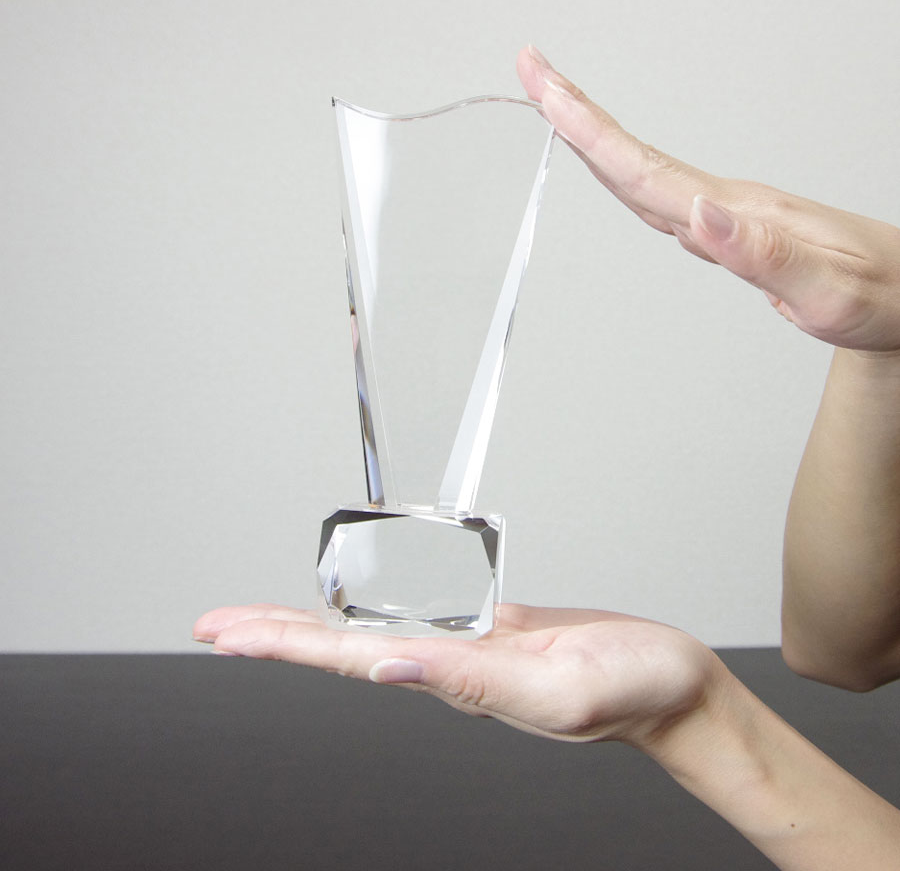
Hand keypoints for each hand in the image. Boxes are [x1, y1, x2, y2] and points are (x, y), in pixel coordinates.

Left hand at [193, 602, 721, 748]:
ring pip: (373, 633)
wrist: (672, 687)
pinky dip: (372, 609)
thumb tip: (391, 669)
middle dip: (275, 636)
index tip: (226, 636)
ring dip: (314, 623)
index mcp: (458, 681)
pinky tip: (355, 607)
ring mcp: (466, 650)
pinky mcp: (489, 630)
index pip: (350, 662)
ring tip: (264, 618)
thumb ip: (477, 681)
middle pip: (344, 650)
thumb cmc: (633, 689)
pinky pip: (415, 616)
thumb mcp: (559, 685)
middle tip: (213, 624)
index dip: (284, 647)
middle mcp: (449, 669)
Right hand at [518, 46, 899, 354]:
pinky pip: (663, 196)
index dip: (590, 131)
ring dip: (594, 137)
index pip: (648, 168)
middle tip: (532, 69)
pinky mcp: (732, 228)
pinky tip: (612, 170)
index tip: (546, 89)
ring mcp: (729, 213)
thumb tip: (696, 216)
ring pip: (644, 172)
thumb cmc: (881, 298)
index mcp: (740, 212)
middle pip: (635, 155)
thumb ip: (763, 256)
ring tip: (554, 104)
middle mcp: (728, 203)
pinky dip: (624, 174)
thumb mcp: (829, 291)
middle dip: (577, 113)